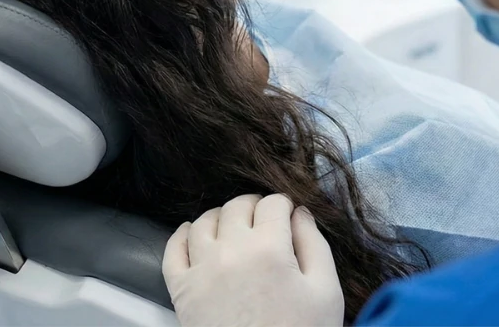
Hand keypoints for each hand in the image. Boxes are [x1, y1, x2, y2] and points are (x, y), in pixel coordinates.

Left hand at [163, 194, 343, 326]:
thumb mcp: (325, 292)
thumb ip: (314, 245)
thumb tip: (299, 213)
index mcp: (269, 248)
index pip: (273, 204)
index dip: (284, 206)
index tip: (288, 216)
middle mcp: (230, 251)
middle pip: (237, 207)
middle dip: (254, 207)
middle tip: (265, 221)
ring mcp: (201, 269)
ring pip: (204, 222)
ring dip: (221, 217)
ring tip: (234, 228)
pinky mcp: (181, 290)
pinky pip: (173, 250)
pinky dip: (182, 235)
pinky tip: (193, 234)